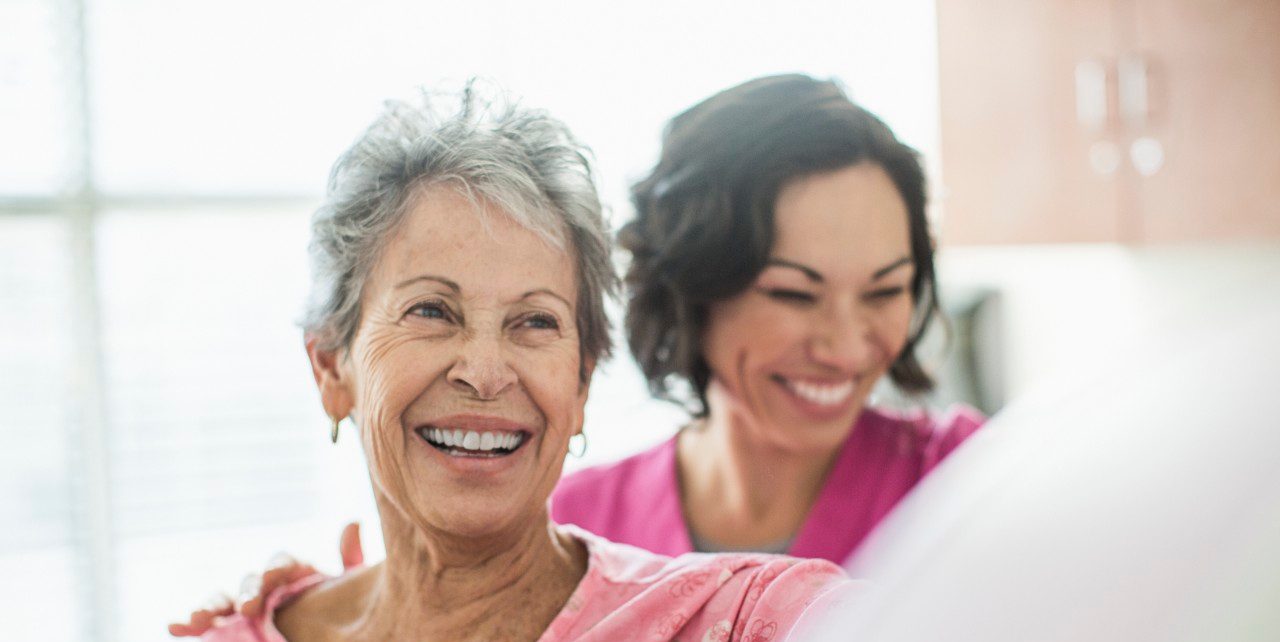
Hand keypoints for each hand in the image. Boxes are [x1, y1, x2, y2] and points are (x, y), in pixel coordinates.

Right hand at [167, 522, 364, 636]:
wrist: (319, 628)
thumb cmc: (333, 605)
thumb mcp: (347, 585)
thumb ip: (350, 559)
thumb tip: (353, 523)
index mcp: (293, 571)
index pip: (283, 563)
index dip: (278, 567)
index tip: (275, 577)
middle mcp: (263, 584)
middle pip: (250, 581)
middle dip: (247, 592)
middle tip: (247, 607)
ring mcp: (242, 604)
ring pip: (223, 600)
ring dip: (210, 606)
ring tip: (198, 618)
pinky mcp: (226, 626)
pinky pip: (206, 624)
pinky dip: (188, 623)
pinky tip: (174, 627)